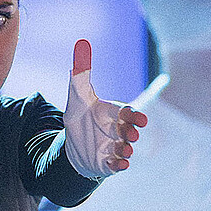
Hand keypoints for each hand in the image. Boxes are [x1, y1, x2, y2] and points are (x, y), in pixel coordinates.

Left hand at [63, 39, 146, 178]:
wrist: (71, 143)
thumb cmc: (80, 116)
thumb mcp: (77, 95)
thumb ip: (80, 74)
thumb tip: (81, 45)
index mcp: (112, 113)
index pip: (126, 112)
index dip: (133, 115)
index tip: (138, 118)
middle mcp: (117, 131)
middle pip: (129, 131)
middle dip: (131, 133)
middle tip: (131, 134)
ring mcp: (113, 147)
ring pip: (125, 149)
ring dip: (126, 150)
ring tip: (125, 150)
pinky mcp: (107, 162)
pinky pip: (116, 165)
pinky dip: (119, 165)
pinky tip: (120, 165)